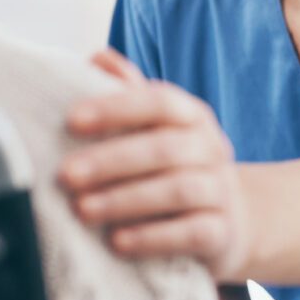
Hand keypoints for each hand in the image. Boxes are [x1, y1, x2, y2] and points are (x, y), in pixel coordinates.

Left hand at [59, 49, 250, 280]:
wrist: (233, 220)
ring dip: (125, 200)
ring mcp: (221, 191)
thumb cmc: (177, 167)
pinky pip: (191, 233)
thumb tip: (98, 58)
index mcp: (192, 116)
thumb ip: (129, 94)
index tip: (72, 120)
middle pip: (164, 149)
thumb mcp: (159, 129)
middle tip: (66, 175)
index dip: (116, 108)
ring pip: (177, 190)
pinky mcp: (223, 233)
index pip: (158, 101)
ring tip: (82, 210)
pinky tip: (118, 241)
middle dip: (111, 161)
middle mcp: (211, 148)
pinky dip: (153, 237)